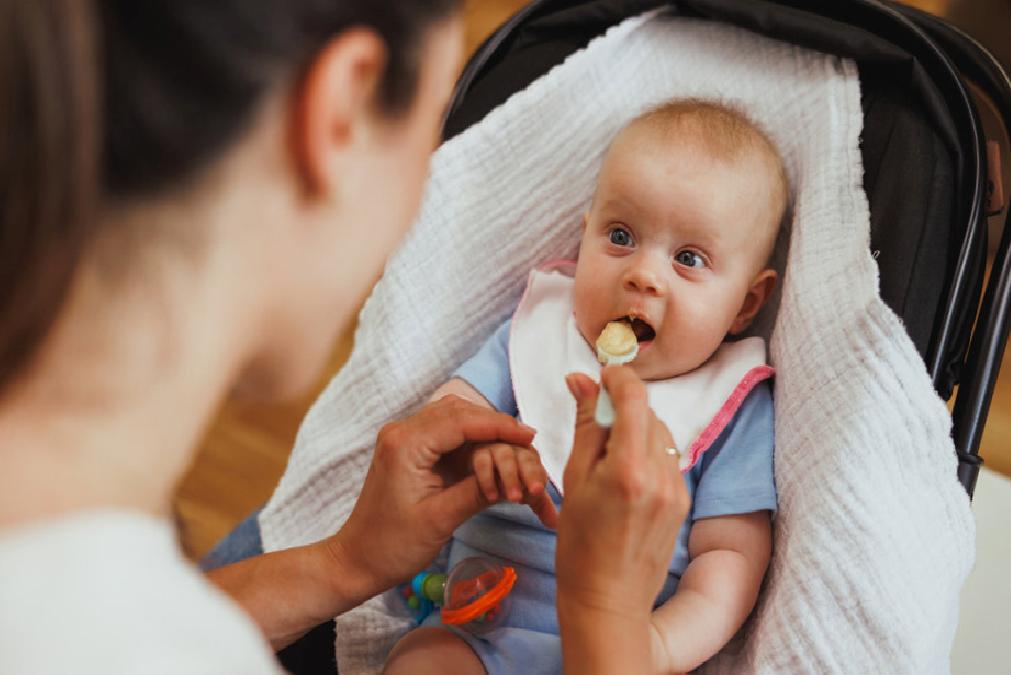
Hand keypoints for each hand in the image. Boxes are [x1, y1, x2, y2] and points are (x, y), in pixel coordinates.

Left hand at [327, 395, 537, 600]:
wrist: (358, 559)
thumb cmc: (393, 545)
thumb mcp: (441, 519)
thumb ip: (478, 491)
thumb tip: (516, 473)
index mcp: (405, 445)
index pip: (462, 421)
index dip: (499, 425)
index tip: (530, 435)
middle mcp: (402, 432)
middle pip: (459, 412)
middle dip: (495, 425)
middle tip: (528, 440)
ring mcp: (403, 438)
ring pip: (453, 417)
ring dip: (484, 428)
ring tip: (515, 443)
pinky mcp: (409, 449)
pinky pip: (446, 432)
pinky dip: (472, 438)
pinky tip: (493, 449)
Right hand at [469, 442, 557, 528]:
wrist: (480, 471)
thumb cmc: (508, 478)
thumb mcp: (524, 491)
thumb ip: (540, 505)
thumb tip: (555, 524)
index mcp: (530, 454)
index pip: (537, 464)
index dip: (537, 477)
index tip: (537, 492)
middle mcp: (516, 447)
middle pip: (524, 458)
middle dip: (527, 475)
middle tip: (526, 496)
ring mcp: (496, 447)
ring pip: (505, 457)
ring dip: (510, 477)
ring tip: (513, 499)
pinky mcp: (477, 451)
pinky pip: (483, 462)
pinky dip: (487, 479)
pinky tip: (492, 497)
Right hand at [556, 367, 689, 672]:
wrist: (607, 599)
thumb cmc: (578, 543)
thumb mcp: (573, 478)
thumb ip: (584, 424)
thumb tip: (582, 379)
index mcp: (628, 469)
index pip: (634, 398)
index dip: (618, 378)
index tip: (601, 376)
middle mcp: (660, 476)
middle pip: (648, 413)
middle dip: (623, 407)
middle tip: (594, 420)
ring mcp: (677, 490)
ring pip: (660, 434)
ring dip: (636, 430)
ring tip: (608, 457)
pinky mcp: (683, 502)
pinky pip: (667, 459)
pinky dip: (647, 454)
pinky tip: (625, 477)